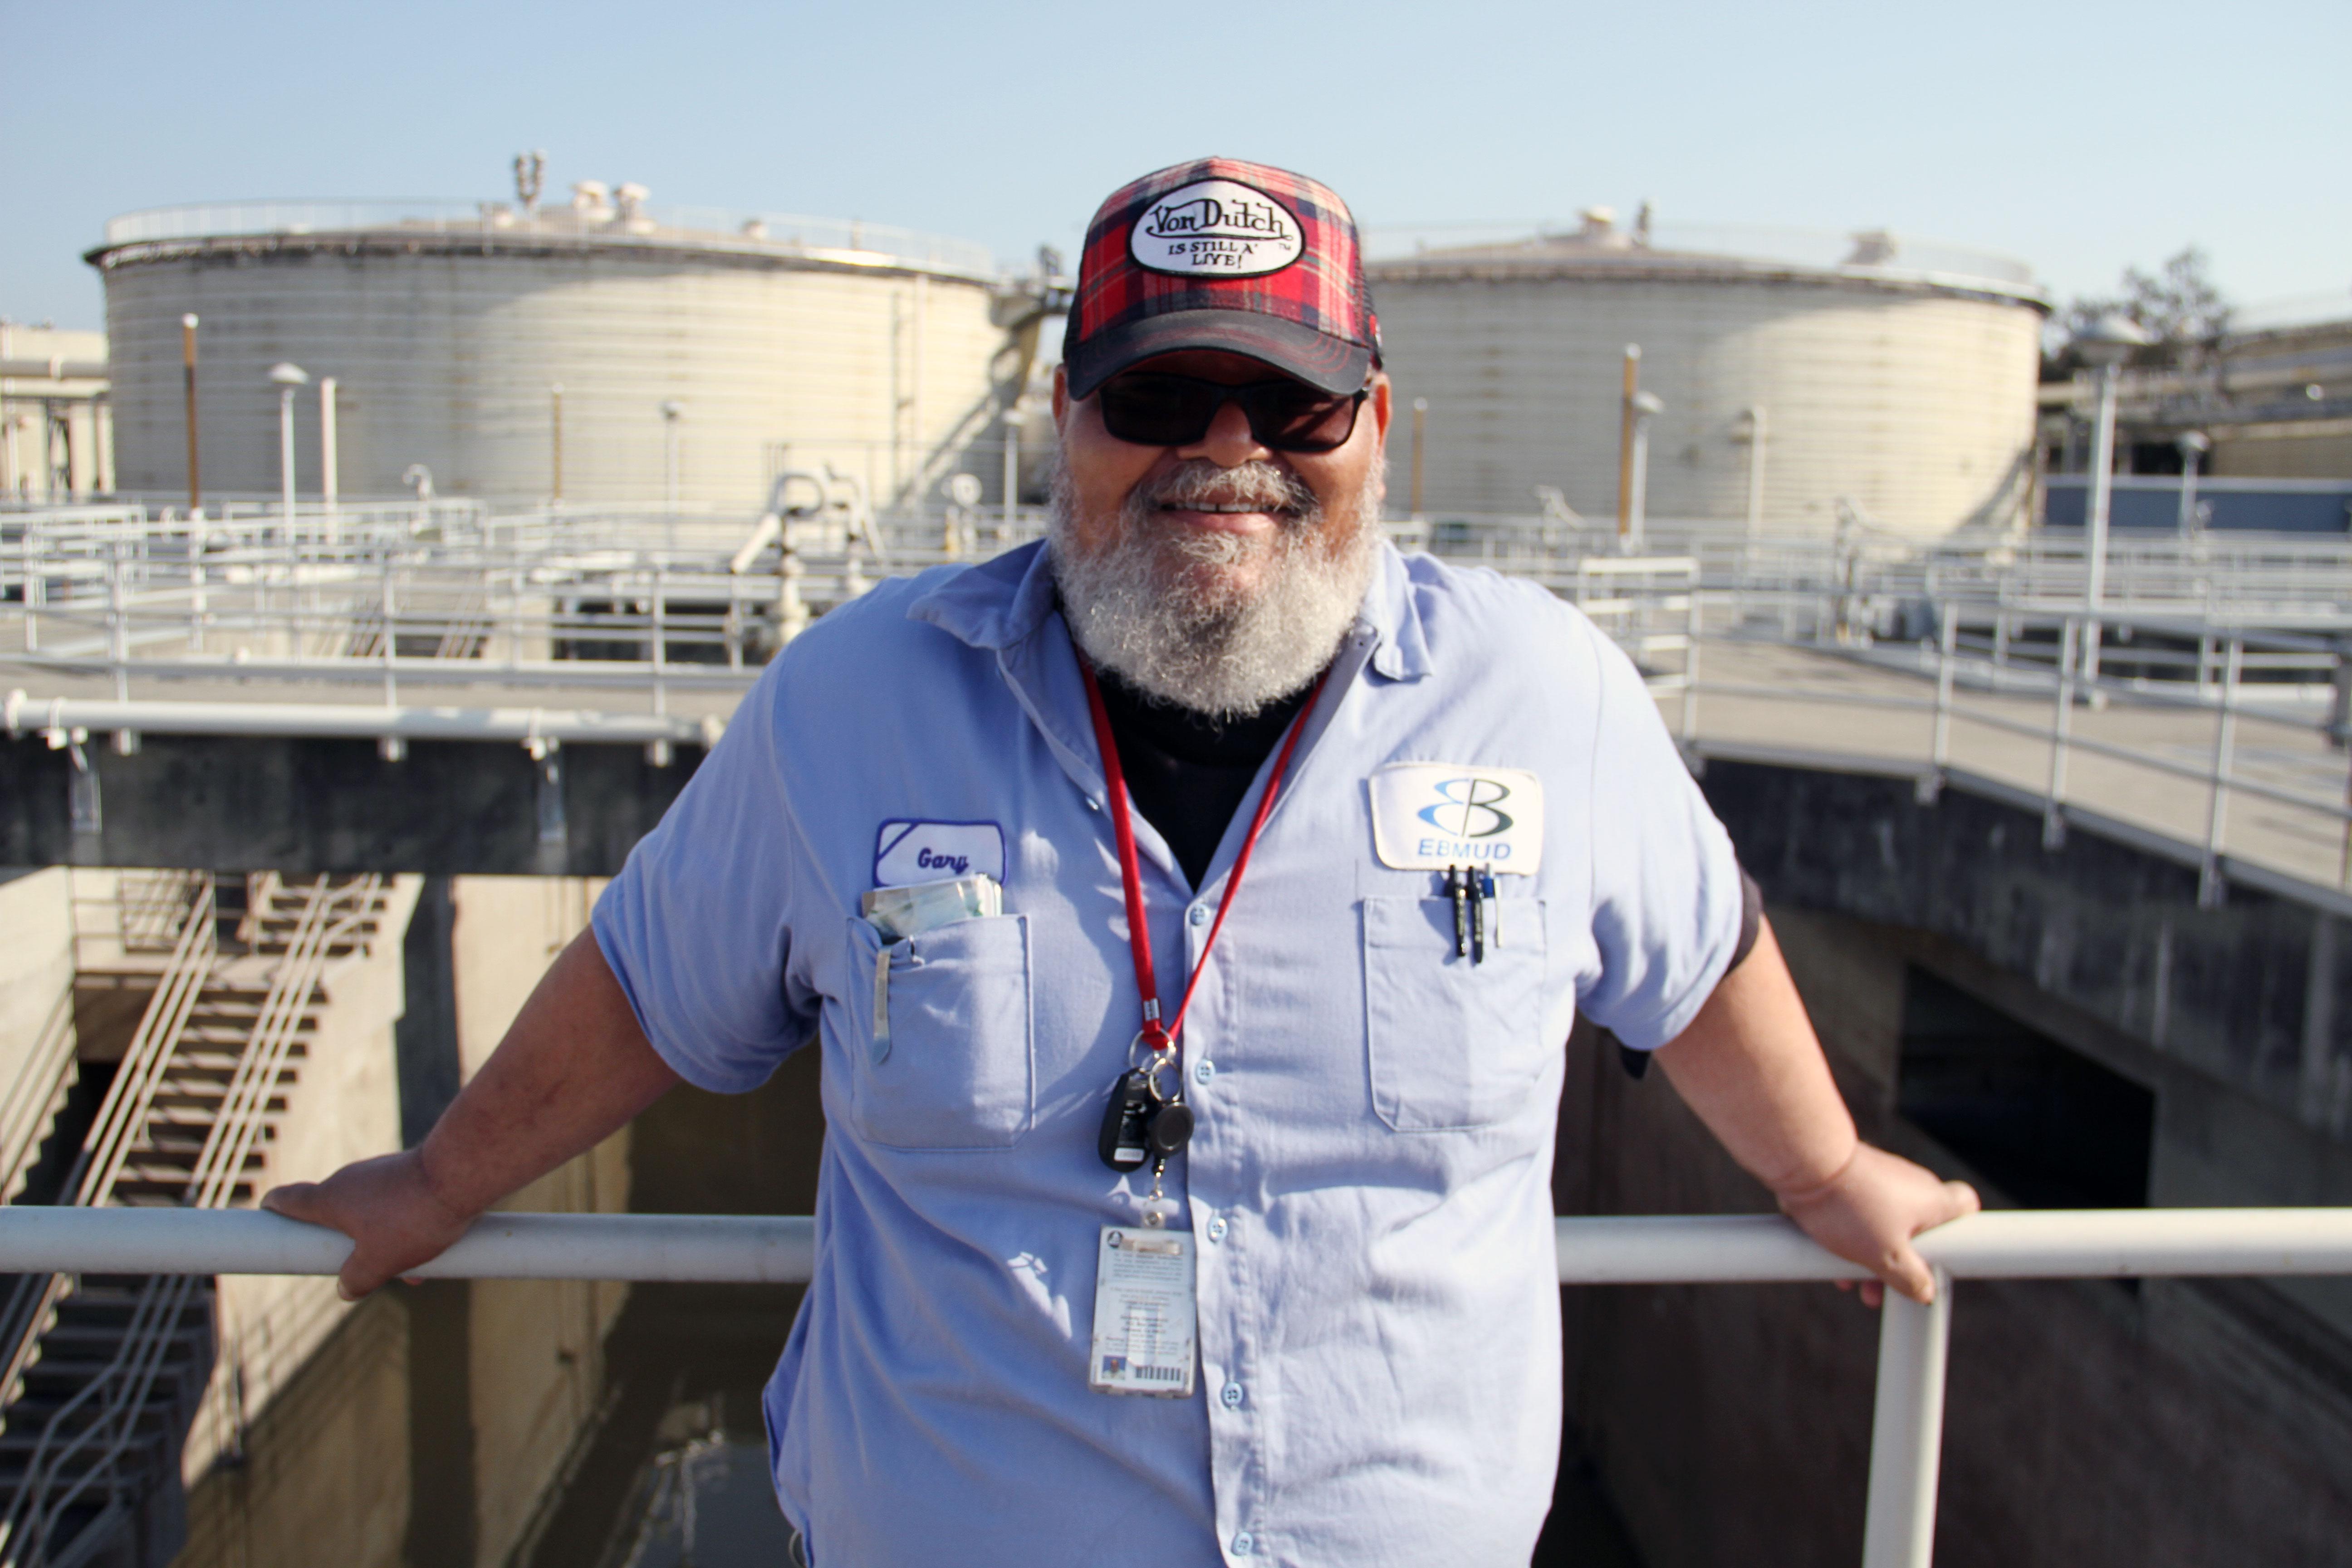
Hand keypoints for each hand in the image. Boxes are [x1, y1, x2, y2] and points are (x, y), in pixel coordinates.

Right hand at [262, 1150, 477, 1300]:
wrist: (462, 1175)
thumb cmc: (412, 1217)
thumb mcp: (378, 1261)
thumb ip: (356, 1280)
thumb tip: (346, 1290)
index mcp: (331, 1199)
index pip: (290, 1199)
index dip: (274, 1208)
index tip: (266, 1213)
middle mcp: (353, 1180)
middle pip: (335, 1213)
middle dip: (344, 1245)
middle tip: (355, 1269)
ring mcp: (383, 1173)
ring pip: (373, 1215)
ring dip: (384, 1242)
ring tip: (411, 1273)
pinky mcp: (412, 1173)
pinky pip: (400, 1207)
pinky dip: (408, 1230)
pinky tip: (433, 1255)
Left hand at [1775, 1143, 1978, 1305]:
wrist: (1803, 1161)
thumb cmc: (1852, 1208)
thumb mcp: (1887, 1257)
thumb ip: (1911, 1279)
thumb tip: (1926, 1292)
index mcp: (1933, 1199)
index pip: (1966, 1206)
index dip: (1961, 1230)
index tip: (1941, 1255)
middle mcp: (1911, 1183)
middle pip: (1918, 1227)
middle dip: (1899, 1262)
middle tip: (1877, 1291)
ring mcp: (1879, 1176)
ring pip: (1883, 1223)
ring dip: (1869, 1254)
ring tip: (1847, 1282)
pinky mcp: (1850, 1176)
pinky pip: (1857, 1212)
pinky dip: (1847, 1235)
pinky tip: (1826, 1257)